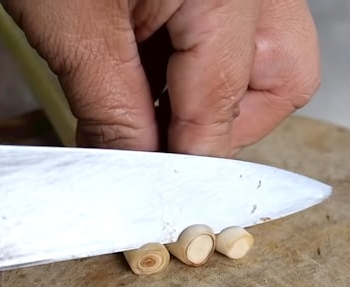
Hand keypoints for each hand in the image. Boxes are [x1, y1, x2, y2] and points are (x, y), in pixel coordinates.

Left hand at [2, 0, 320, 156]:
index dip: (188, 162)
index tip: (158, 201)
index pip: (223, 100)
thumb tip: (133, 173)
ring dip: (211, 98)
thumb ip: (109, 107)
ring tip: (145, 104)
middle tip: (161, 148)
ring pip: (267, 56)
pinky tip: (146, 72)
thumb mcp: (70, 22)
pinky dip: (195, 64)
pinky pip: (237, 30)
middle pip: (280, 76)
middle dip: (223, 126)